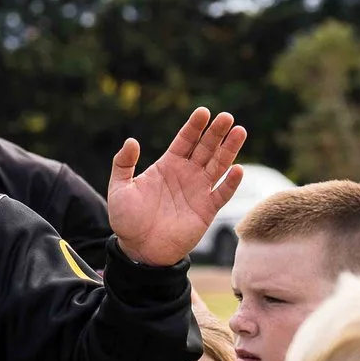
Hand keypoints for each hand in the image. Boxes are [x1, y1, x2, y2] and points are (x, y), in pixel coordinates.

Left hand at [105, 107, 245, 267]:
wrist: (138, 249)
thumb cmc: (126, 219)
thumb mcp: (119, 188)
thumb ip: (123, 164)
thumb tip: (131, 141)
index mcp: (167, 165)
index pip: (185, 140)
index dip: (194, 126)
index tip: (203, 111)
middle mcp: (186, 174)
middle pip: (205, 148)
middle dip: (216, 132)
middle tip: (226, 117)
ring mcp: (198, 191)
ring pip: (218, 166)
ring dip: (229, 150)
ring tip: (240, 131)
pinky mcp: (206, 210)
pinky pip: (221, 194)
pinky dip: (230, 183)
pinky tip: (238, 169)